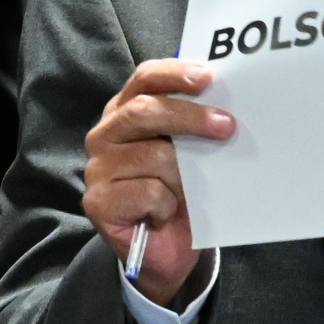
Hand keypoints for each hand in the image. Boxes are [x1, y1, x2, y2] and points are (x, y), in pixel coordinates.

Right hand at [81, 57, 227, 306]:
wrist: (167, 250)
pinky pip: (149, 192)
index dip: (174, 73)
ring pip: (154, 156)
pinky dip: (168, 205)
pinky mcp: (97, 201)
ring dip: (184, 176)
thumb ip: (195, 127)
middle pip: (144, 111)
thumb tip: (225, 104)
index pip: (144, 79)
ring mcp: (97, 169)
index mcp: (125, 112)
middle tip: (226, 127)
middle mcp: (105, 136)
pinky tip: (164, 214)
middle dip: (190, 117)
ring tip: (189, 192)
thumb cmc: (180, 194)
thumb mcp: (190, 154)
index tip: (207, 77)